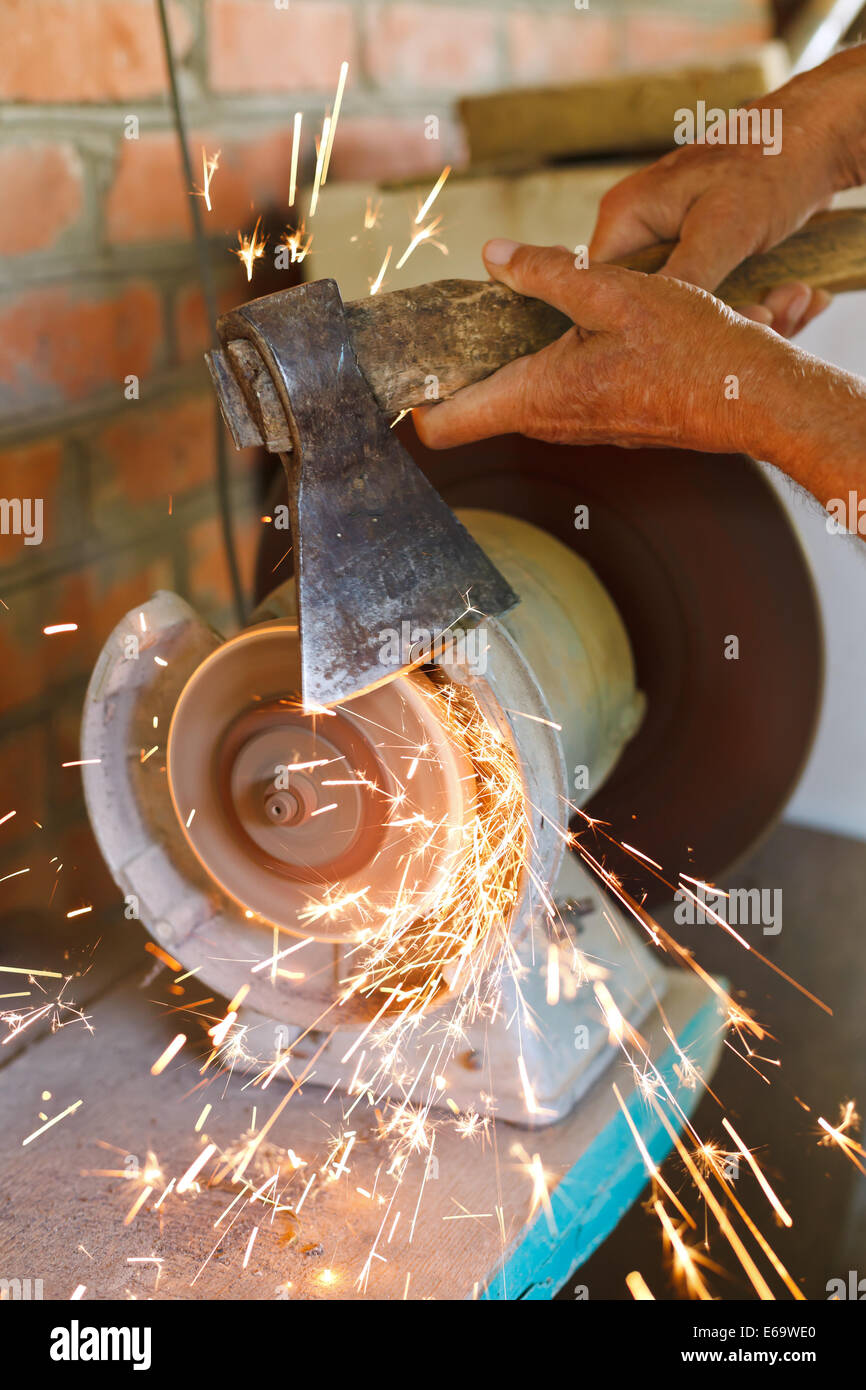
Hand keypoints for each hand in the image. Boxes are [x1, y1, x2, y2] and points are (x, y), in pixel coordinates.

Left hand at [413, 240, 790, 455]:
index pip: (442, 425)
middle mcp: (547, 421)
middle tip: (454, 307)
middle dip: (459, 358)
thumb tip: (493, 257)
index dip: (410, 400)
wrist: (753, 396)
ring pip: (516, 391)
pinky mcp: (600, 416)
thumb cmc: (691, 350)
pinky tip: (569, 319)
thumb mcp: (615, 292)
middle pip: (474, 403)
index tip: (399, 364)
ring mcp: (574, 424)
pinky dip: (548, 356)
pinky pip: (554, 389)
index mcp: (535, 396)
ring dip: (508, 351)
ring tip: (514, 300)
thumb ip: (548, 273)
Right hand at [589, 48, 865, 335]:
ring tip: (798, 302)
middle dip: (710, 326)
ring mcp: (674, 245)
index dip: (632, 325)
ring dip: (749, 317)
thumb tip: (648, 329)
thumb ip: (680, 279)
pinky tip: (803, 297)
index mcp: (626, 218)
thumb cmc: (770, 163)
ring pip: (691, 311)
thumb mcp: (723, 230)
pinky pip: (720, 301)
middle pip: (652, 308)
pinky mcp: (705, 257)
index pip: (600, 290)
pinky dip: (763, 306)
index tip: (686, 341)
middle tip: (768, 318)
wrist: (820, 136)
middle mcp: (642, 232)